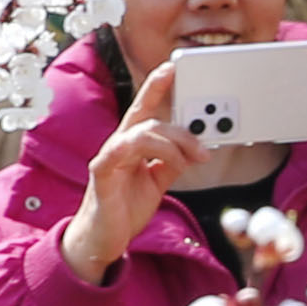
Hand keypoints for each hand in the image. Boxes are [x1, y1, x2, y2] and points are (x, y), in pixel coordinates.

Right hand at [60, 70, 190, 287]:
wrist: (103, 239)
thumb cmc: (125, 208)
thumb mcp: (158, 182)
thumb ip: (173, 163)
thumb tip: (196, 149)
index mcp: (132, 145)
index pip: (145, 108)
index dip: (156, 86)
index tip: (172, 66)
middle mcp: (119, 145)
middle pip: (150, 120)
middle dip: (182, 130)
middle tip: (205, 149)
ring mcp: (108, 157)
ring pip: (141, 132)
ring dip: (171, 144)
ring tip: (190, 161)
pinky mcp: (101, 174)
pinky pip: (118, 152)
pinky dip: (142, 151)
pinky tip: (161, 161)